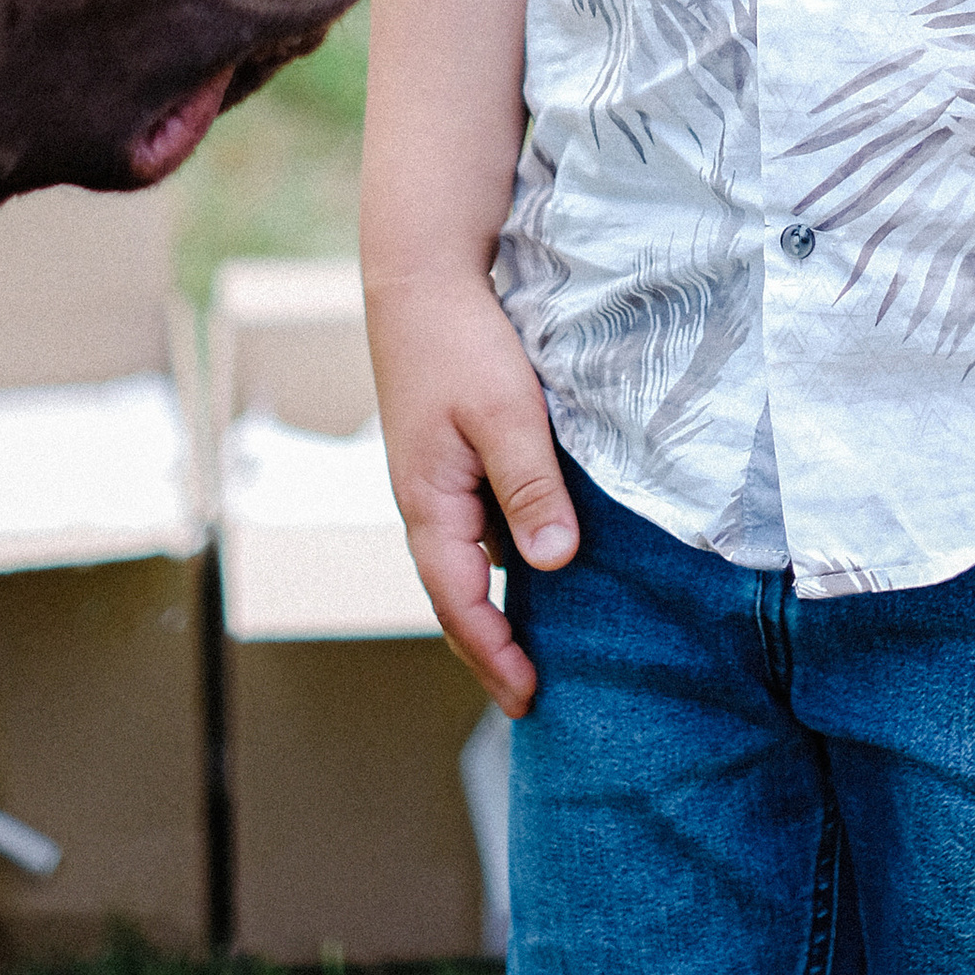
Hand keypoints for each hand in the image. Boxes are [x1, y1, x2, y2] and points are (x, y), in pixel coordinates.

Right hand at [366, 267, 576, 715]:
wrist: (421, 276)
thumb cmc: (462, 342)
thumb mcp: (507, 414)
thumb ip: (529, 489)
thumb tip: (553, 565)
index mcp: (430, 505)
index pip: (460, 605)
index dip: (494, 656)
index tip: (529, 698)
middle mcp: (426, 503)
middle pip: (457, 595)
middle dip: (491, 647)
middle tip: (533, 692)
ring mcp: (436, 479)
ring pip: (468, 560)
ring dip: (498, 604)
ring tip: (544, 641)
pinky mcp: (450, 454)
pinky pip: (476, 524)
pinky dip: (503, 556)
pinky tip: (542, 558)